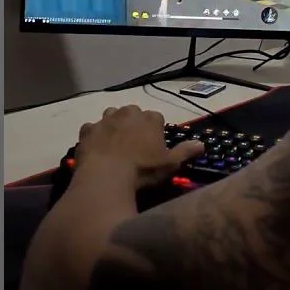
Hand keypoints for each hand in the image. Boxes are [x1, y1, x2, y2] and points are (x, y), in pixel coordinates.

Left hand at [75, 106, 204, 188]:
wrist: (106, 176)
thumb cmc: (143, 170)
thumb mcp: (170, 164)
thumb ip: (185, 152)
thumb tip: (202, 144)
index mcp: (150, 119)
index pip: (157, 118)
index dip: (155, 131)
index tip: (154, 146)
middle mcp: (128, 113)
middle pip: (133, 113)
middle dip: (134, 124)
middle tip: (135, 144)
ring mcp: (105, 120)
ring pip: (111, 115)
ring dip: (114, 124)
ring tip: (116, 142)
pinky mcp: (87, 130)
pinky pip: (92, 128)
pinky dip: (95, 135)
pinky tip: (97, 147)